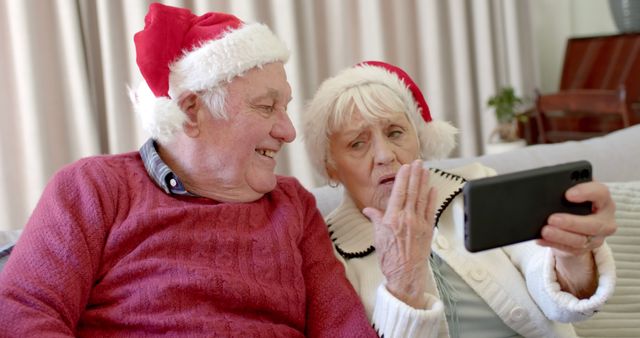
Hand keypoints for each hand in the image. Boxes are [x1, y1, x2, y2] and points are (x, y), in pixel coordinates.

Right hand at [362, 160, 436, 307]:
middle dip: (415, 175)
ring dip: (424, 182)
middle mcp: (407, 219)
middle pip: (412, 192)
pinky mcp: (428, 230)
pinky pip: (430, 210)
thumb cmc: (390, 258)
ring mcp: (419, 223)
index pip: (398, 193)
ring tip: (425, 170)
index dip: (402, 178)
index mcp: (393, 219)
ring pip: (422, 198)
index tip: (405, 167)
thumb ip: (376, 219)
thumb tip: (369, 210)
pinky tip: (432, 189)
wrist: (405, 274)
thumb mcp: (378, 237)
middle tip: (417, 163)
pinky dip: (431, 199)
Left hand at [536, 181, 616, 296]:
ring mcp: (597, 237)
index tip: (568, 194)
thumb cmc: (577, 204)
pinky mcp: (585, 249)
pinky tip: (541, 239)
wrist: (579, 223)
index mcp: (604, 201)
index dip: (586, 193)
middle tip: (552, 219)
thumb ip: (566, 189)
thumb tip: (549, 190)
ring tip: (545, 231)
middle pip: (593, 224)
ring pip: (581, 240)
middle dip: (571, 222)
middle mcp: (605, 220)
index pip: (601, 193)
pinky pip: (569, 249)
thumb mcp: (575, 194)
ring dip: (561, 236)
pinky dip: (553, 244)